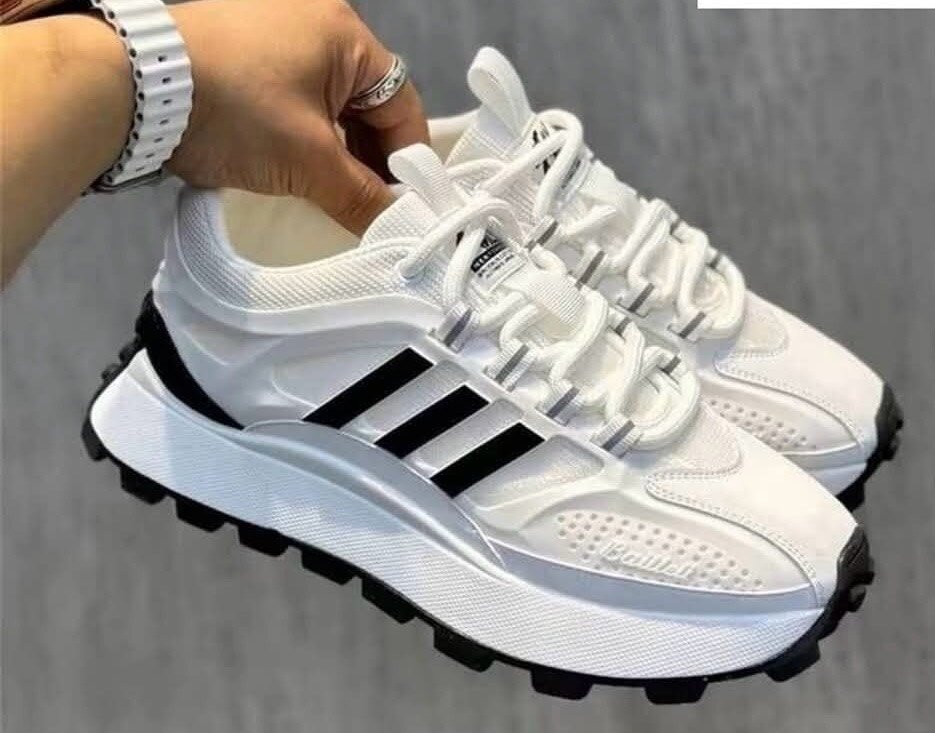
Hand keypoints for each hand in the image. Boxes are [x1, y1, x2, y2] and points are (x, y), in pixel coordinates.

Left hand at [168, 0, 428, 233]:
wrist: (132, 87)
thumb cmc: (236, 113)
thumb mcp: (308, 162)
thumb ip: (361, 196)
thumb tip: (399, 227)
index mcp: (346, 33)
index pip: (401, 103)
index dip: (408, 160)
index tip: (403, 205)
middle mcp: (316, 19)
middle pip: (366, 102)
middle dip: (369, 158)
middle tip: (366, 207)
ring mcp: (273, 27)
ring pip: (328, 101)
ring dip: (335, 149)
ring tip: (329, 194)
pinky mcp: (240, 45)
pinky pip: (293, 94)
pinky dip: (302, 132)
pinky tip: (294, 166)